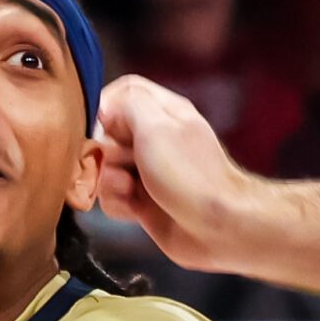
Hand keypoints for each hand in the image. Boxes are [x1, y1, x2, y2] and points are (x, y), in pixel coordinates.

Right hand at [97, 75, 253, 271]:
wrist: (219, 228)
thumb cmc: (190, 175)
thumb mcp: (156, 126)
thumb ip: (127, 104)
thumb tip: (102, 110)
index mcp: (164, 112)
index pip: (123, 92)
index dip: (105, 107)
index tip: (100, 128)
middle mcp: (155, 138)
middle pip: (107, 132)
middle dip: (105, 151)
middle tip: (123, 164)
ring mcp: (148, 171)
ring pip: (106, 167)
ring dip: (109, 181)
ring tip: (130, 190)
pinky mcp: (143, 202)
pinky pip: (112, 196)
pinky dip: (117, 203)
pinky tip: (134, 211)